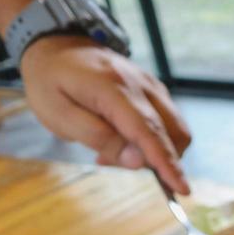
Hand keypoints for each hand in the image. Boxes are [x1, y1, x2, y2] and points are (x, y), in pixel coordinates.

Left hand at [20, 37, 190, 193]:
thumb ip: (98, 137)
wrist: (57, 46)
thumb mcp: (58, 115)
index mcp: (113, 88)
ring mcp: (152, 85)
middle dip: (158, 160)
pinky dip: (155, 139)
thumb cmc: (51, 82)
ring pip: (175, 128)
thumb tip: (137, 162)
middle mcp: (141, 84)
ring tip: (115, 149)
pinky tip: (123, 138)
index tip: (182, 189)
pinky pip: (168, 121)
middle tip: (109, 160)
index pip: (149, 131)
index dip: (166, 163)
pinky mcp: (155, 89)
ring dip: (157, 151)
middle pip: (173, 132)